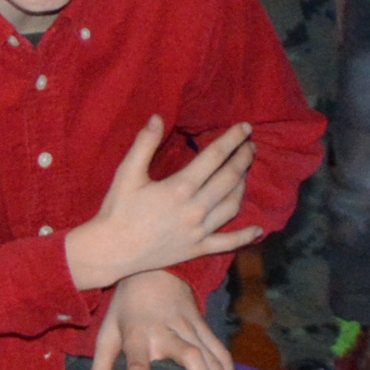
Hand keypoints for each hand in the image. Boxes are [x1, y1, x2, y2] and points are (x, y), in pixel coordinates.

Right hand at [73, 115, 261, 283]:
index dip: (232, 139)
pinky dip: (245, 237)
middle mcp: (195, 209)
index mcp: (180, 187)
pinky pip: (228, 243)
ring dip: (243, 187)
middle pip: (229, 178)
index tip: (245, 128)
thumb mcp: (127, 174)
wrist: (111, 251)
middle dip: (243, 159)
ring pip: (232, 206)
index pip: (215, 157)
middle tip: (251, 147)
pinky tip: (258, 229)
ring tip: (246, 174)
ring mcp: (199, 231)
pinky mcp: (197, 249)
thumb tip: (157, 118)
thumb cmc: (117, 210)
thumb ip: (144, 144)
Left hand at [87, 267, 233, 369]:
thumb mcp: (107, 333)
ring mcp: (189, 327)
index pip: (137, 363)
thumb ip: (100, 368)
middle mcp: (167, 331)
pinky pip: (219, 348)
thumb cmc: (127, 306)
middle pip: (189, 355)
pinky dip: (228, 368)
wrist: (154, 270)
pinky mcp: (203, 325)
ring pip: (211, 355)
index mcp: (138, 335)